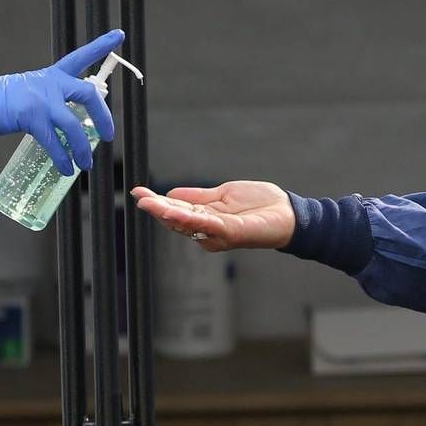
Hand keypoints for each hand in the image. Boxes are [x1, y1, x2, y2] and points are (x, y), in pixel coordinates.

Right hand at [0, 29, 123, 175]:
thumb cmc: (2, 102)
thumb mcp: (32, 93)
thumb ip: (52, 102)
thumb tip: (73, 128)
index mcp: (51, 75)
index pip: (80, 57)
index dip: (101, 46)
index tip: (119, 35)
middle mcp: (50, 83)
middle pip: (88, 94)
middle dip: (103, 116)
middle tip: (107, 135)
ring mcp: (41, 99)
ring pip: (74, 125)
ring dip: (82, 148)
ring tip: (85, 164)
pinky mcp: (30, 117)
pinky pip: (54, 142)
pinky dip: (62, 158)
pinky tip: (66, 169)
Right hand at [131, 182, 294, 251]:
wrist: (287, 212)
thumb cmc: (259, 205)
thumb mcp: (222, 195)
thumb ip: (197, 197)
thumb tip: (170, 194)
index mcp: (205, 219)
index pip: (176, 211)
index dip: (157, 203)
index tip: (139, 192)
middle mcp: (209, 230)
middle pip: (177, 220)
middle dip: (158, 209)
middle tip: (140, 199)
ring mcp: (220, 233)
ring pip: (189, 224)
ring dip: (169, 214)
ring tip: (151, 204)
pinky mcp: (233, 232)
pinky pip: (210, 225)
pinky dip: (193, 219)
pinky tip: (179, 212)